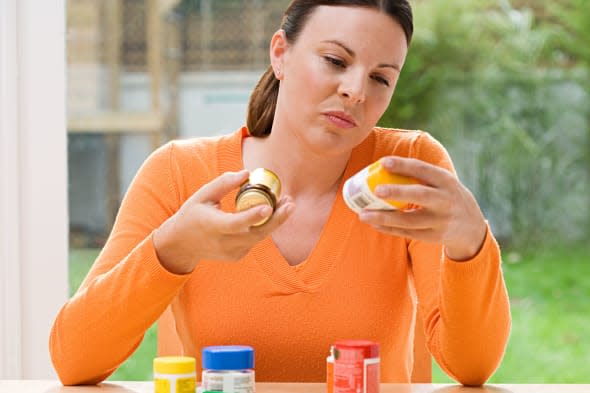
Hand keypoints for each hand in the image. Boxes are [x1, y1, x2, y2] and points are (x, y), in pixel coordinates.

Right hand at [153, 170, 293, 273]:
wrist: (182, 245)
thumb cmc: (193, 215)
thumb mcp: (202, 195)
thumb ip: (224, 183)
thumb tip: (248, 173)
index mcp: (211, 226)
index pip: (235, 224)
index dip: (252, 216)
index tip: (268, 206)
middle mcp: (223, 242)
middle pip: (255, 234)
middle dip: (276, 220)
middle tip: (290, 203)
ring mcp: (232, 252)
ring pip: (259, 238)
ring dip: (275, 222)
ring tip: (287, 204)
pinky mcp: (238, 256)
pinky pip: (255, 240)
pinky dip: (264, 228)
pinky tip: (270, 213)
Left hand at [358, 157, 486, 260]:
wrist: (471, 226)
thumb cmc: (446, 196)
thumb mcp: (443, 182)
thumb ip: (421, 175)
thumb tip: (381, 166)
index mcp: (446, 181)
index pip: (424, 170)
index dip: (403, 165)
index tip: (383, 162)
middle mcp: (445, 201)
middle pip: (420, 195)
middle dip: (397, 193)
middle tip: (376, 190)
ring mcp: (440, 221)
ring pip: (409, 220)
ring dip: (384, 218)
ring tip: (363, 214)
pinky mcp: (433, 237)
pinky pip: (406, 233)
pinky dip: (388, 229)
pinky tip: (373, 223)